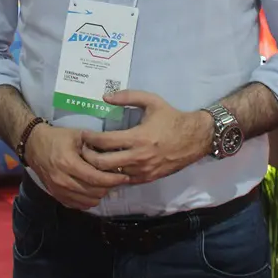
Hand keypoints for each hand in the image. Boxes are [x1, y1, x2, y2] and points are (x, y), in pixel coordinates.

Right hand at [24, 123, 129, 209]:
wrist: (34, 146)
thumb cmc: (57, 138)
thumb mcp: (77, 135)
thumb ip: (95, 145)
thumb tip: (116, 153)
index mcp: (68, 163)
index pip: (95, 178)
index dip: (112, 179)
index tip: (124, 176)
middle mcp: (63, 180)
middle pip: (93, 192)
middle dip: (108, 187)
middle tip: (117, 179)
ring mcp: (58, 190)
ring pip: (87, 201)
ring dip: (100, 194)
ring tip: (106, 184)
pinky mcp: (57, 196)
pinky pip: (78, 205)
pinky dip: (89, 200)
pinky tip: (93, 190)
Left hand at [81, 91, 213, 184]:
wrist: (194, 138)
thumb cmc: (171, 118)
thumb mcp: (152, 101)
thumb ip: (128, 96)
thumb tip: (105, 97)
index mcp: (137, 137)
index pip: (104, 142)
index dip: (89, 138)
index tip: (82, 134)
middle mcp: (138, 157)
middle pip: (102, 163)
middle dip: (88, 156)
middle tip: (82, 148)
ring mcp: (142, 171)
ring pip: (111, 175)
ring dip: (99, 167)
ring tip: (92, 158)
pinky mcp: (147, 179)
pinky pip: (123, 180)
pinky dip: (113, 174)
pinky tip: (108, 166)